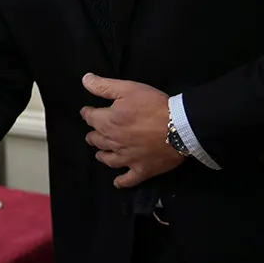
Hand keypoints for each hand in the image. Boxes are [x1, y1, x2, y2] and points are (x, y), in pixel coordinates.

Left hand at [81, 74, 184, 188]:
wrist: (179, 127)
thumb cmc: (153, 105)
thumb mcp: (127, 89)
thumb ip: (103, 86)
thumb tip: (84, 80)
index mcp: (107, 122)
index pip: (90, 118)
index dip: (88, 113)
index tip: (87, 111)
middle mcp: (113, 142)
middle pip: (96, 140)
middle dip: (93, 134)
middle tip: (93, 132)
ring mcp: (127, 158)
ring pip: (108, 159)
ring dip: (102, 155)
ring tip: (100, 153)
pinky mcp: (142, 170)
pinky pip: (128, 179)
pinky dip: (121, 181)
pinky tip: (117, 182)